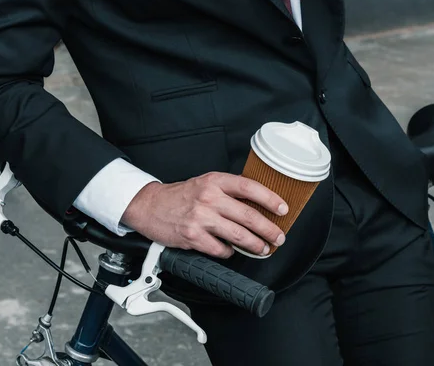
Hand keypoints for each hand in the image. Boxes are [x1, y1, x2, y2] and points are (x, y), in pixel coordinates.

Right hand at [121, 172, 288, 257]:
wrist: (150, 206)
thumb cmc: (181, 196)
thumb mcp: (205, 183)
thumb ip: (228, 191)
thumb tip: (258, 204)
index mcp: (215, 181)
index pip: (250, 187)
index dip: (270, 199)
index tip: (283, 209)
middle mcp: (209, 198)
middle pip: (248, 215)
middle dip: (269, 229)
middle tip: (279, 237)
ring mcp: (201, 218)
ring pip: (238, 235)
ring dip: (255, 245)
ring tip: (264, 249)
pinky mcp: (192, 237)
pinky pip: (220, 249)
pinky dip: (229, 253)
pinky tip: (230, 251)